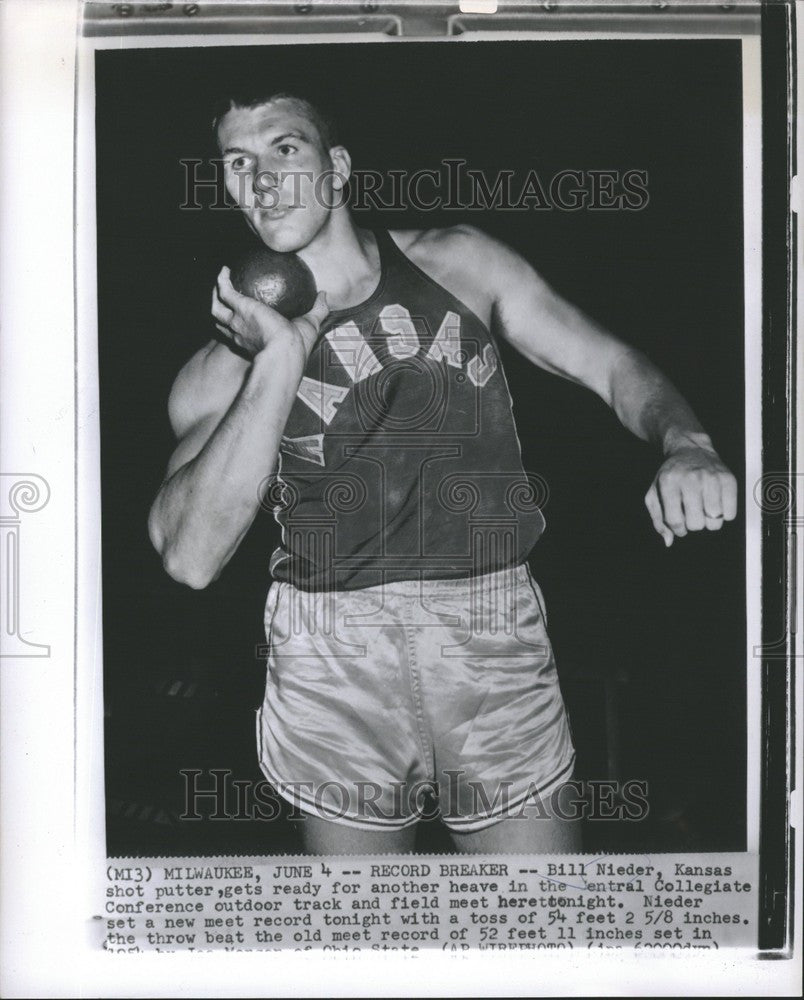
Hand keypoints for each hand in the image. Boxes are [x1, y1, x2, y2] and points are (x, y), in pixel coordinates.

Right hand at [211, 266, 327, 360]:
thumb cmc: (298, 345)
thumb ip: (318, 309)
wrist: (286, 351)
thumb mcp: (311, 324)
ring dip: (215, 295)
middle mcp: (242, 333)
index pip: (243, 333)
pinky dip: (223, 280)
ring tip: (221, 281)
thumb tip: (323, 295)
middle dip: (220, 310)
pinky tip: (225, 270)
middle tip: (224, 297)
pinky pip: (226, 291)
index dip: (240, 325)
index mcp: (255, 341)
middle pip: (223, 322)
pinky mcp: (240, 308)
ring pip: (217, 309)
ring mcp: (238, 322)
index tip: (245, 315)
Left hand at [644, 443, 737, 546]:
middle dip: (693, 524)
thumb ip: (658, 519)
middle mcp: (690, 478)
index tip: (680, 525)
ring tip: (704, 508)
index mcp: (669, 482)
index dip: (678, 529)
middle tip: (692, 513)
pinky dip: (725, 514)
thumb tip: (669, 542)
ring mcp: (711, 478)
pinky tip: (716, 504)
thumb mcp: (656, 493)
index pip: (675, 521)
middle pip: (696, 524)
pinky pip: (731, 514)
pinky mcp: (729, 479)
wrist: (691, 450)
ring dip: (710, 521)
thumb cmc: (671, 476)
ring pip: (715, 521)